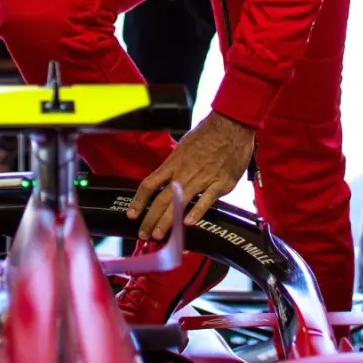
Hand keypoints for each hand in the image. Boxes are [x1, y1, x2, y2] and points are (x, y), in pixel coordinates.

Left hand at [128, 113, 256, 241]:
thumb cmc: (208, 133)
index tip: (131, 214)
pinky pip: (206, 201)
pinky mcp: (220, 184)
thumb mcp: (184, 146)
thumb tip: (166, 176)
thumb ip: (175, 164)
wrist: (231, 126)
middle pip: (161, 200)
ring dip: (167, 222)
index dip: (138, 201)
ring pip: (179, 204)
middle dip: (150, 219)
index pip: (149, 184)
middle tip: (143, 234)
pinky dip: (196, 212)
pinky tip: (187, 224)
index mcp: (173, 163)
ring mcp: (202, 179)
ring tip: (158, 236)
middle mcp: (184, 173)